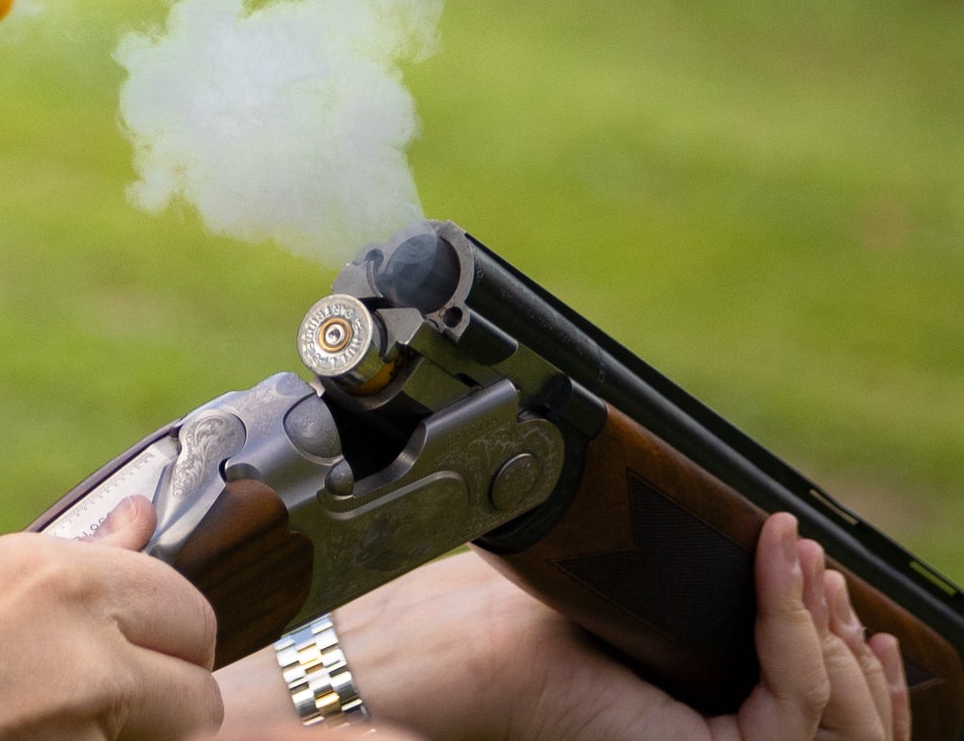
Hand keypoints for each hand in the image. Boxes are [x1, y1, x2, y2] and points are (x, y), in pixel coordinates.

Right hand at [0, 494, 225, 740]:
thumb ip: (32, 557)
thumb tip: (129, 529)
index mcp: (53, 586)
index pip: (181, 603)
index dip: (164, 619)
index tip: (142, 628)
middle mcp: (85, 669)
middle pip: (197, 695)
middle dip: (168, 690)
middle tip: (110, 687)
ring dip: (121, 730)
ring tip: (33, 712)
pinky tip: (4, 733)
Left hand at [238, 517, 903, 740]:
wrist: (402, 666)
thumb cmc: (455, 625)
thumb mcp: (560, 585)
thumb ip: (621, 579)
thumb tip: (677, 519)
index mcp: (664, 705)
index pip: (774, 682)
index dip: (809, 625)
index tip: (794, 547)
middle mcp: (685, 733)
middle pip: (821, 704)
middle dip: (835, 627)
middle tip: (809, 552)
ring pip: (826, 713)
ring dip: (828, 630)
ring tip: (801, 560)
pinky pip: (787, 712)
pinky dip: (797, 641)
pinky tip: (778, 577)